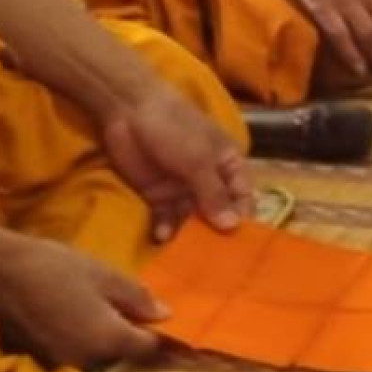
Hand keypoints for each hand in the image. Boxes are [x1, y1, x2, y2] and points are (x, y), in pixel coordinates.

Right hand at [0, 231, 165, 367]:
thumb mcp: (102, 274)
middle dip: (129, 338)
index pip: (147, 351)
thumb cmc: (52, 266)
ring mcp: (61, 364)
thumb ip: (136, 297)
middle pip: (121, 356)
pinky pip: (72, 356)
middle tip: (132, 314)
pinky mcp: (41, 361)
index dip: (162, 341)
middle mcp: (87, 362)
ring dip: (103, 342)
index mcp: (108, 339)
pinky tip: (72, 319)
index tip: (171, 333)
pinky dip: (79, 342)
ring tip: (98, 313)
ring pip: (96, 357)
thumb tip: (165, 316)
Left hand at [99, 84, 253, 242]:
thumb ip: (214, 194)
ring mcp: (183, 190)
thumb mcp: (198, 160)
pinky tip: (162, 236)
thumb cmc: (175, 127)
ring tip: (186, 254)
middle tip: (213, 261)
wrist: (128, 110)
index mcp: (228, 165)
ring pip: (192, 220)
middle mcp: (209, 181)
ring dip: (189, 236)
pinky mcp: (158, 196)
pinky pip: (167, 218)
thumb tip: (232, 227)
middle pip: (218, 214)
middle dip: (215, 235)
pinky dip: (166, 229)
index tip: (240, 246)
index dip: (242, 220)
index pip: (242, 198)